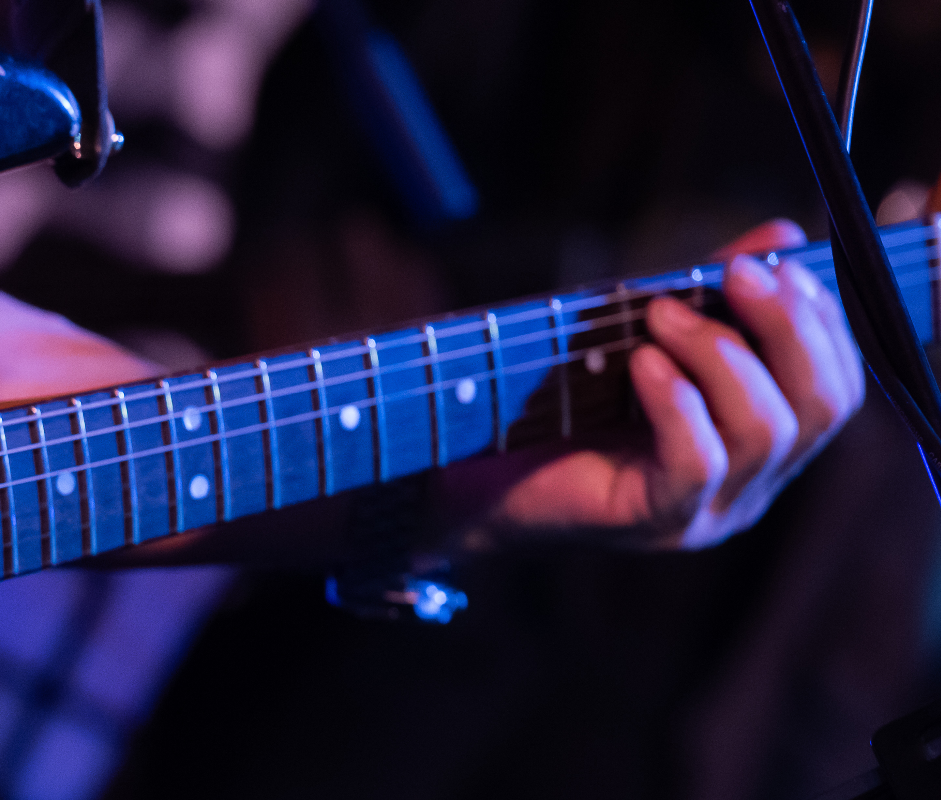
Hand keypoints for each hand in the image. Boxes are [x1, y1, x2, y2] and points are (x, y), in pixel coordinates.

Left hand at [447, 219, 866, 549]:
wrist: (467, 474)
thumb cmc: (555, 403)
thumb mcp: (642, 335)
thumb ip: (712, 295)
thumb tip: (783, 235)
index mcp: (758, 444)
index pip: (835, 389)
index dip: (821, 323)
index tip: (780, 266)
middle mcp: (748, 486)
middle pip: (820, 407)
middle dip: (788, 328)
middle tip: (735, 274)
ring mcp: (705, 511)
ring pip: (767, 432)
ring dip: (721, 354)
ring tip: (661, 314)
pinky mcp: (653, 521)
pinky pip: (696, 462)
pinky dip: (678, 400)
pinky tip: (642, 363)